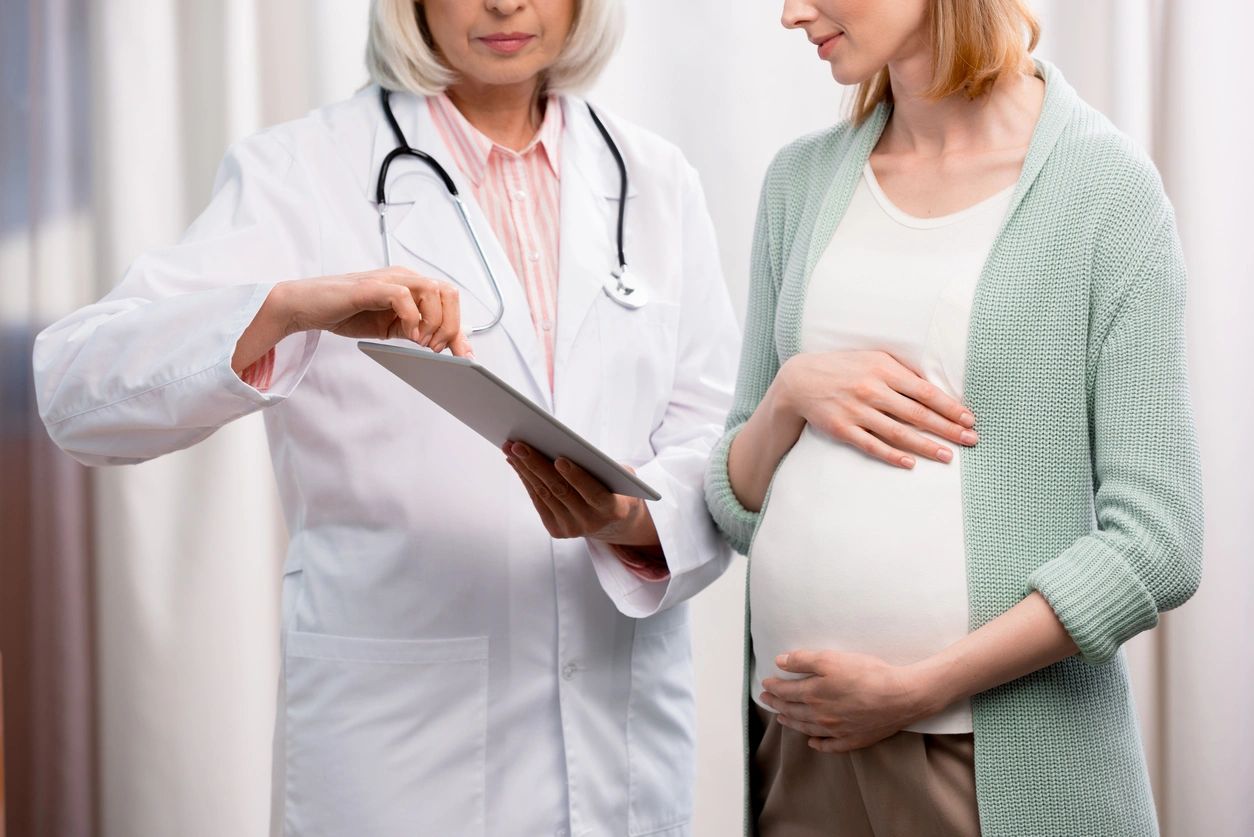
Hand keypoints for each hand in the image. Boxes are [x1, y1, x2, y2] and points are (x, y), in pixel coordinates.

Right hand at [232, 267, 471, 373]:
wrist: (308, 306)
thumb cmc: (347, 313)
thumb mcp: (391, 327)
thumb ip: (415, 331)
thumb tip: (442, 345)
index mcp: (412, 286)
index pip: (449, 301)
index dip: (460, 330)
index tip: (465, 357)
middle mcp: (404, 277)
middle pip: (448, 293)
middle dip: (450, 325)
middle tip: (434, 349)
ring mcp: (388, 279)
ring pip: (432, 290)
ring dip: (434, 321)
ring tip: (421, 341)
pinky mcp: (370, 286)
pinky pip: (403, 295)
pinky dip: (412, 316)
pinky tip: (408, 333)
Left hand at [504, 442, 666, 577]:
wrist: (616, 523)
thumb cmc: (619, 488)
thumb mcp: (623, 476)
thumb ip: (604, 466)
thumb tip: (568, 447)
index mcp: (613, 509)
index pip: (593, 493)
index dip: (577, 477)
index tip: (561, 458)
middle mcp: (591, 523)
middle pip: (560, 491)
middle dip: (537, 465)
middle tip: (519, 444)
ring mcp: (572, 529)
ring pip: (544, 494)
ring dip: (525, 469)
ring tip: (511, 448)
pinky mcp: (557, 530)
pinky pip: (538, 500)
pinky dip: (526, 479)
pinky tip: (516, 462)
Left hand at [759, 649, 941, 752]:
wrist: (899, 696)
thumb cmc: (867, 674)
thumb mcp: (831, 658)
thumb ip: (803, 660)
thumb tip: (780, 662)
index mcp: (813, 694)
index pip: (785, 692)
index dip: (773, 687)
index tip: (765, 683)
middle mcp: (820, 715)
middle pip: (792, 711)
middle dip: (776, 704)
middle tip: (766, 700)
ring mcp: (836, 730)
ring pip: (807, 728)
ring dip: (791, 723)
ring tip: (781, 719)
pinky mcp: (853, 739)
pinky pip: (830, 745)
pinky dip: (818, 744)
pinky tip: (813, 743)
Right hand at [779, 350, 977, 467]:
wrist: (801, 379)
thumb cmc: (845, 368)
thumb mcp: (873, 359)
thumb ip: (902, 372)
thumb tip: (935, 387)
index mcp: (883, 369)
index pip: (925, 391)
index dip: (949, 407)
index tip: (968, 419)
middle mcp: (871, 390)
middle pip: (917, 414)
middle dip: (947, 428)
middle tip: (970, 440)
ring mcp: (856, 411)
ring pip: (898, 432)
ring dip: (925, 446)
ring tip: (947, 456)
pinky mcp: (842, 428)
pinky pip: (871, 445)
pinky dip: (892, 455)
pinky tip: (910, 462)